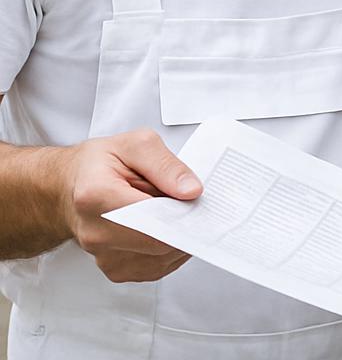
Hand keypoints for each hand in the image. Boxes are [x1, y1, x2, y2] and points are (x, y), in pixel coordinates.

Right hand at [60, 128, 202, 282]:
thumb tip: (191, 191)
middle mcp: (96, 233)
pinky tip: (164, 226)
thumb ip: (166, 165)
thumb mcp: (136, 144)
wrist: (72, 185)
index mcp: (96, 196)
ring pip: (161, 258)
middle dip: (183, 223)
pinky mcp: (116, 270)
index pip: (148, 218)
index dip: (180, 213)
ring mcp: (104, 256)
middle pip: (158, 243)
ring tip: (169, 210)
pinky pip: (157, 267)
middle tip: (190, 202)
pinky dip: (170, 248)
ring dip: (178, 236)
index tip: (197, 201)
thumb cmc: (100, 163)